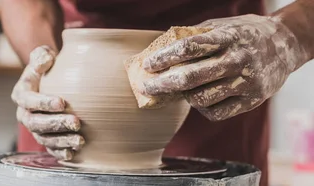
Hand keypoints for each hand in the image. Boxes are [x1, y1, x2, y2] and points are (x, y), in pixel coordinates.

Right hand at [11, 46, 83, 159]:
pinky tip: (73, 153)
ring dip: (62, 141)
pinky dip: (60, 153)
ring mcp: (34, 128)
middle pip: (36, 123)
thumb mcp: (41, 56)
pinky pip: (50, 149)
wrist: (50, 81)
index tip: (63, 102)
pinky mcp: (45, 138)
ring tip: (80, 140)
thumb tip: (46, 59)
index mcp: (21, 94)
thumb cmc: (47, 68)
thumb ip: (41, 55)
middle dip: (56, 124)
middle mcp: (24, 114)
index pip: (29, 100)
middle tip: (76, 122)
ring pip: (44, 139)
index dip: (44, 103)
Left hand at [142, 14, 308, 120]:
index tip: (148, 65)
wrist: (284, 45)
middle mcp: (238, 59)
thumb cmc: (242, 35)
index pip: (189, 48)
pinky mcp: (252, 101)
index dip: (164, 58)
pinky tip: (199, 99)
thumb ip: (193, 36)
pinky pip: (216, 113)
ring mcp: (247, 82)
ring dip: (182, 96)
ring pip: (201, 99)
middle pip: (191, 77)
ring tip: (177, 90)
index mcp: (228, 37)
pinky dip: (201, 108)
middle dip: (162, 84)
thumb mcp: (221, 26)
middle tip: (146, 87)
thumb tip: (158, 50)